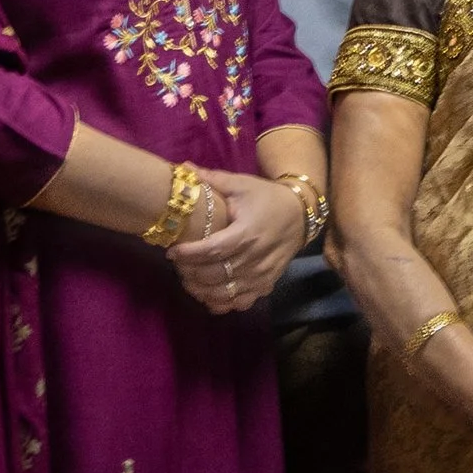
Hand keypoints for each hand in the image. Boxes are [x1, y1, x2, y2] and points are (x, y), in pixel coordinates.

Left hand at [167, 172, 300, 312]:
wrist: (300, 214)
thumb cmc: (266, 197)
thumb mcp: (241, 184)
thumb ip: (211, 179)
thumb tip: (183, 168)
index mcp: (248, 232)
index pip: (214, 249)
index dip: (190, 254)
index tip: (172, 252)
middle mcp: (256, 257)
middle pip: (217, 274)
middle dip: (191, 273)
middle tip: (177, 266)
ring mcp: (263, 274)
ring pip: (227, 292)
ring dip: (202, 291)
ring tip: (187, 281)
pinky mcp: (267, 285)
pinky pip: (242, 302)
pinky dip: (222, 304)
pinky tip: (208, 296)